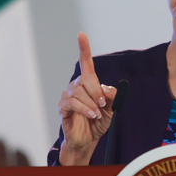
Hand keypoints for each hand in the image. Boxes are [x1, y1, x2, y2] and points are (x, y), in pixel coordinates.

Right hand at [58, 32, 116, 164]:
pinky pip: (72, 103)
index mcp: (89, 83)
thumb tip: (106, 89)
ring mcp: (68, 96)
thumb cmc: (99, 121)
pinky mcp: (63, 108)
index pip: (86, 63)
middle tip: (103, 103)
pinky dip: (84, 109)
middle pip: (86, 79)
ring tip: (96, 114)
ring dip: (91, 103)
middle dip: (96, 91)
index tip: (81, 35)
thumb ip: (112, 96)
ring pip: (79, 92)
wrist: (89, 140)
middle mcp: (77, 86)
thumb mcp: (111, 108)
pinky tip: (90, 115)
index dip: (84, 48)